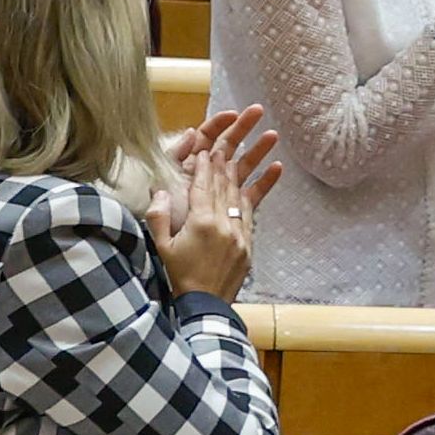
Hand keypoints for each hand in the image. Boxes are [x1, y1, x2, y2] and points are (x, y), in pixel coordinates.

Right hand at [150, 104, 281, 297]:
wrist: (204, 307)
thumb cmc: (177, 277)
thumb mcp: (161, 248)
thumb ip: (158, 217)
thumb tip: (161, 189)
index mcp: (199, 222)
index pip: (203, 184)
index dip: (205, 162)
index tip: (209, 142)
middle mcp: (223, 223)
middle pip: (226, 182)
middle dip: (231, 153)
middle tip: (238, 127)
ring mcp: (239, 232)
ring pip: (242, 190)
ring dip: (253, 162)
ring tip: (265, 137)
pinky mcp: (249, 242)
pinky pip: (254, 209)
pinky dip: (263, 187)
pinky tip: (275, 168)